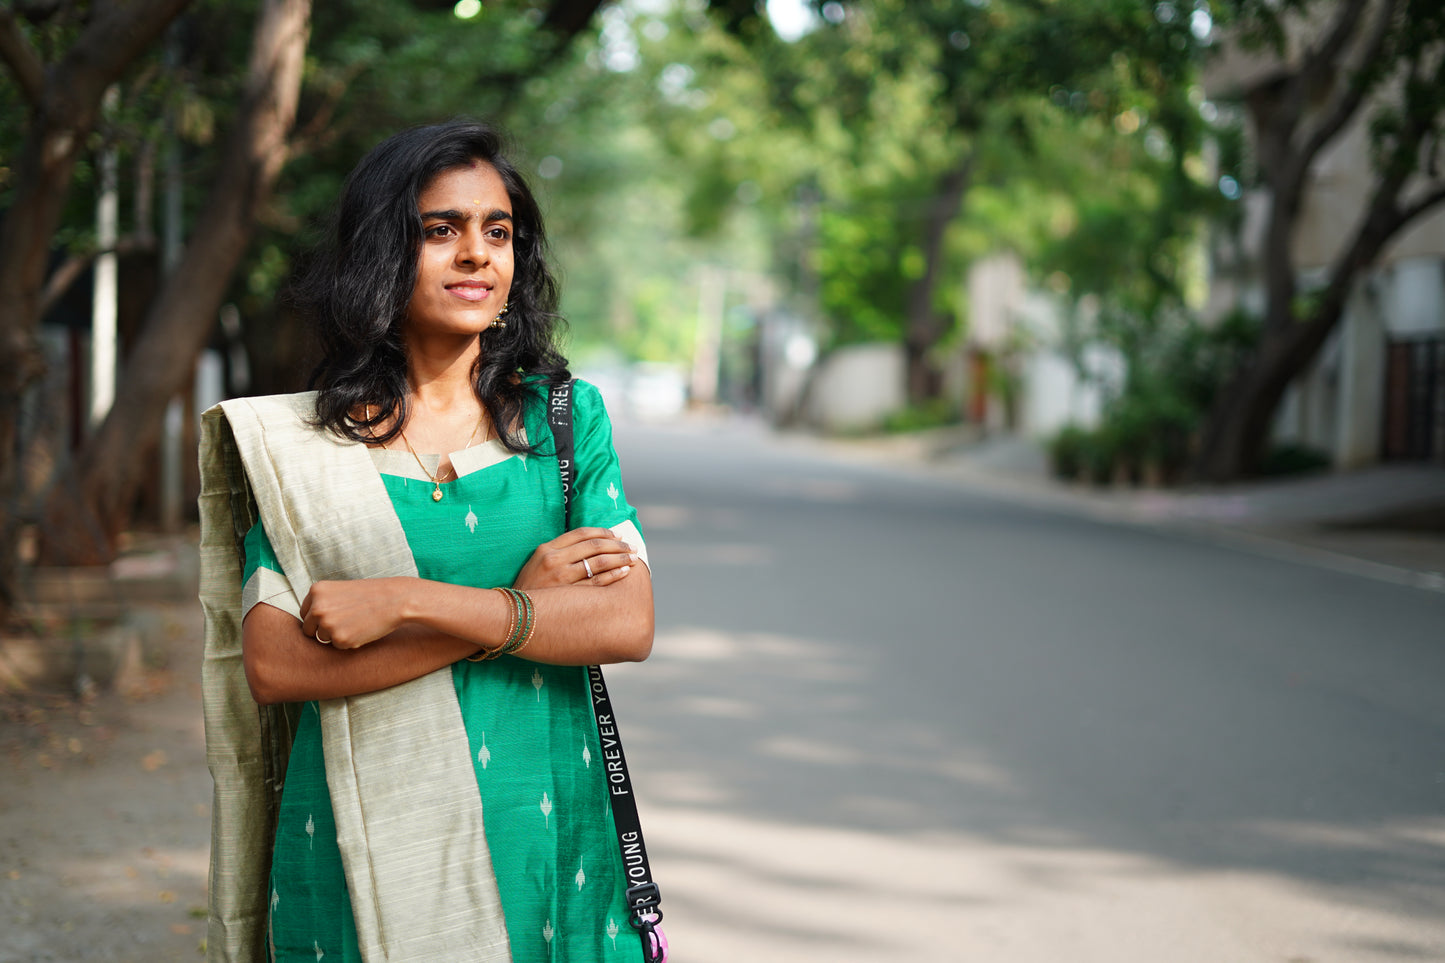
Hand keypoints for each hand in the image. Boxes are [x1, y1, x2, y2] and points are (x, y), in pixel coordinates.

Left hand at [300, 577, 407, 649]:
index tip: (333, 617)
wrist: (395, 600)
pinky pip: (337, 646)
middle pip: (309, 629)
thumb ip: (323, 602)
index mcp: (316, 591)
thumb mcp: (341, 590)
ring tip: (356, 624)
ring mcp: (327, 624)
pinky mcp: (340, 639)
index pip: (305, 614)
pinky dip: (349, 642)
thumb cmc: (371, 595)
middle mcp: (317, 607)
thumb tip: (310, 622)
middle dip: (323, 630)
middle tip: (344, 624)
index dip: (318, 619)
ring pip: (322, 639)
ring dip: (336, 636)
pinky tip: (362, 630)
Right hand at [513, 527, 636, 589]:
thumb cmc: (530, 589)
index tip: (617, 535)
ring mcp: (562, 578)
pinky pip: (597, 582)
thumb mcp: (537, 563)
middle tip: (631, 547)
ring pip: (598, 562)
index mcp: (547, 549)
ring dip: (620, 558)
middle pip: (594, 545)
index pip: (581, 533)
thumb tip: (589, 545)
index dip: (602, 532)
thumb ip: (559, 552)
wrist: (512, 615)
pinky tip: (624, 572)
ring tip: (632, 558)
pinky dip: (614, 575)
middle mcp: (554, 560)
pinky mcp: (569, 596)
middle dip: (617, 545)